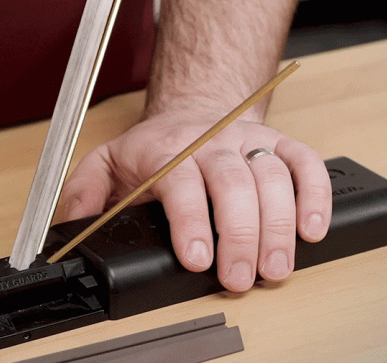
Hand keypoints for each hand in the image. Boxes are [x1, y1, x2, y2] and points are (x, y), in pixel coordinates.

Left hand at [58, 108, 331, 291]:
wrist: (193, 108)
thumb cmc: (155, 145)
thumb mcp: (108, 161)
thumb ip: (86, 192)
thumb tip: (72, 225)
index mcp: (167, 150)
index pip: (182, 183)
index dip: (192, 221)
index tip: (199, 259)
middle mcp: (212, 143)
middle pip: (233, 184)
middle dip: (241, 235)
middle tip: (241, 277)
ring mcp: (248, 142)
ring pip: (272, 176)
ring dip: (279, 225)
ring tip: (276, 267)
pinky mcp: (279, 144)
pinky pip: (305, 163)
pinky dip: (314, 195)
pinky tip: (312, 229)